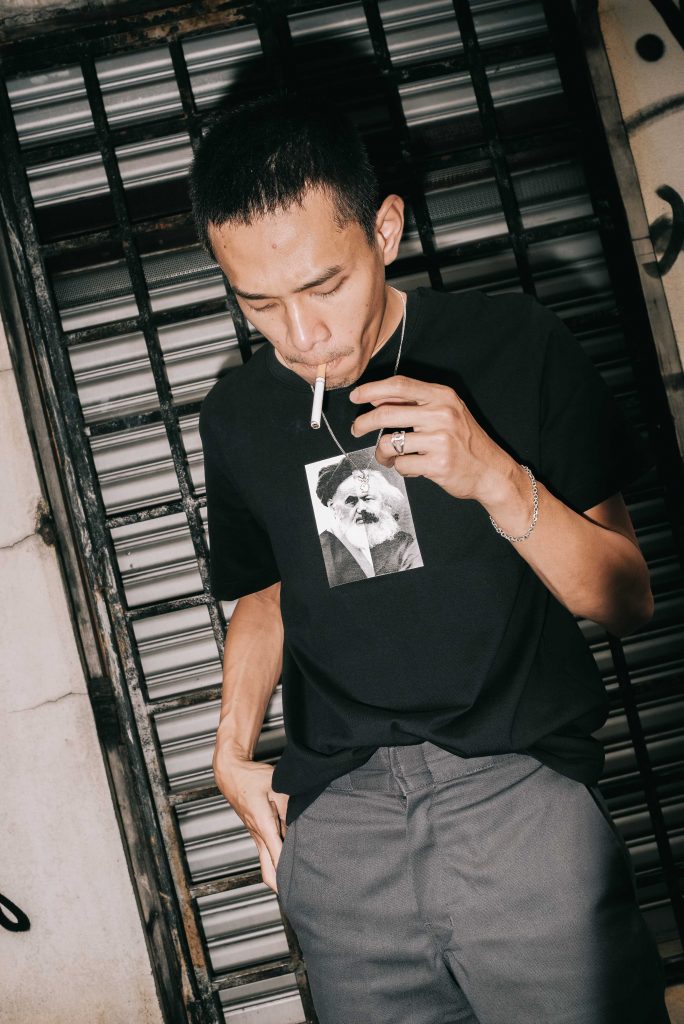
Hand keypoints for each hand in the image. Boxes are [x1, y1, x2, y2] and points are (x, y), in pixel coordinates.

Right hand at [212, 740, 288, 893]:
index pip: (276, 858)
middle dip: (280, 886)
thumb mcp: (276, 786)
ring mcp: (256, 835)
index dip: (286, 875)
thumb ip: (290, 805)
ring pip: (267, 864)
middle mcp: (258, 835)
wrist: (231, 773)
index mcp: (263, 825)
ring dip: (279, 874)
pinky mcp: (256, 831)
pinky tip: (291, 860)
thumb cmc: (252, 777)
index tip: (297, 888)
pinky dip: (277, 861)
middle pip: (267, 872)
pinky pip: (267, 852)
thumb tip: (303, 821)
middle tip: (298, 895)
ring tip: (299, 882)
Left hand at [350, 375, 518, 507]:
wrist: (491, 471)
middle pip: (387, 413)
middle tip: (356, 429)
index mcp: (442, 397)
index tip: (356, 396)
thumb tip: (375, 399)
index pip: (400, 385)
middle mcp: (442, 414)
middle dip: (364, 422)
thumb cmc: (465, 442)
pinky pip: (402, 464)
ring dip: (383, 453)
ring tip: (388, 457)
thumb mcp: (447, 412)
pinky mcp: (438, 464)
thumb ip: (415, 404)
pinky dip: (401, 468)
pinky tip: (412, 466)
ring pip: (390, 443)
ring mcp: (440, 440)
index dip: (372, 389)